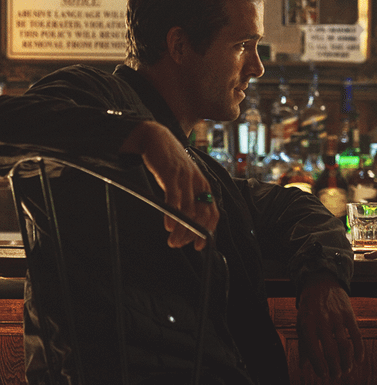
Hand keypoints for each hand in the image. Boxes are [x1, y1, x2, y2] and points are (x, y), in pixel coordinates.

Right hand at [120, 121, 217, 250]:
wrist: (155, 138)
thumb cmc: (169, 164)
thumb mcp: (183, 182)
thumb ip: (187, 198)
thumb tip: (186, 221)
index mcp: (204, 186)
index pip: (212, 213)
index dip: (208, 231)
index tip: (199, 246)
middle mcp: (199, 183)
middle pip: (201, 215)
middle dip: (191, 234)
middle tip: (179, 245)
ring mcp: (186, 178)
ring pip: (188, 209)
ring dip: (181, 228)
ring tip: (172, 241)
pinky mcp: (172, 173)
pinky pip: (175, 197)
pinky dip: (173, 213)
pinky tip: (168, 225)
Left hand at [296, 271, 363, 378]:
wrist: (321, 283)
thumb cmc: (309, 307)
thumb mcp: (302, 324)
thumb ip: (303, 345)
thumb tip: (303, 366)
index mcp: (307, 325)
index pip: (313, 350)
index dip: (319, 366)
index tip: (324, 375)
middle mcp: (322, 321)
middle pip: (330, 350)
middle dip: (334, 367)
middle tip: (336, 376)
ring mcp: (336, 317)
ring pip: (344, 344)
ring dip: (347, 361)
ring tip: (346, 370)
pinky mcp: (348, 313)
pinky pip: (356, 334)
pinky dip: (359, 348)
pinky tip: (359, 359)